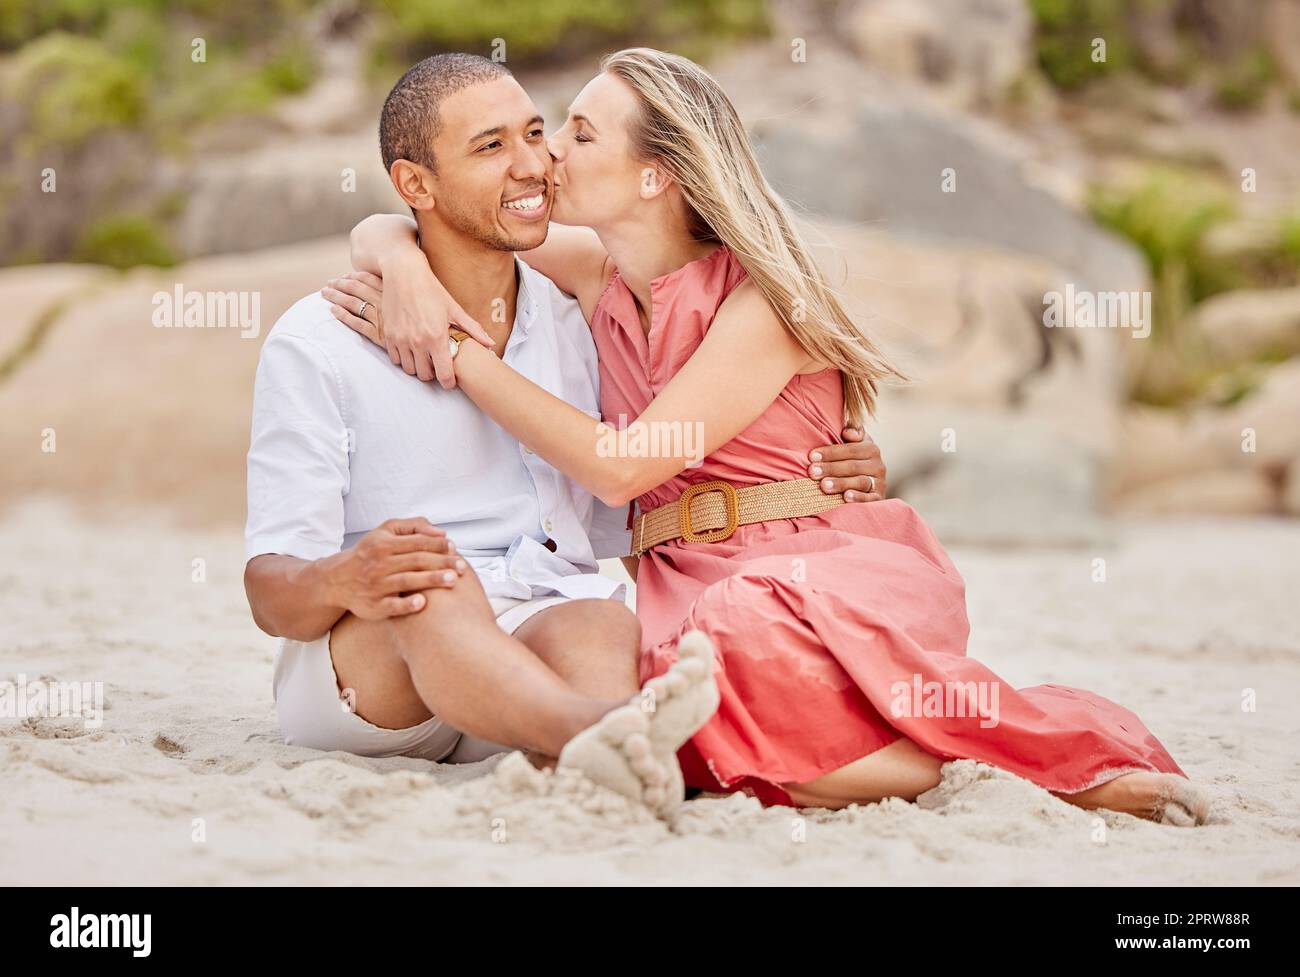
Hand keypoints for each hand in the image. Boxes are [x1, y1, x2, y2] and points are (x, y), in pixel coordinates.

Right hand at [321, 518, 466, 619]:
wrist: (338, 579)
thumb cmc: (370, 552)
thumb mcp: (386, 531)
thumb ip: (414, 526)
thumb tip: (441, 533)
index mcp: (383, 544)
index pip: (417, 542)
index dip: (438, 545)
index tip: (454, 549)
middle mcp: (379, 564)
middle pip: (416, 561)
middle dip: (441, 563)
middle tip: (461, 567)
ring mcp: (376, 586)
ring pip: (407, 581)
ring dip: (431, 580)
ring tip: (452, 580)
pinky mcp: (373, 606)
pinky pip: (392, 606)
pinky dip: (407, 605)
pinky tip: (423, 603)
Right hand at [323, 249, 495, 387]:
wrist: (403, 273)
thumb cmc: (431, 289)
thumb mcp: (454, 309)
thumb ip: (472, 329)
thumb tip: (490, 344)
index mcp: (436, 337)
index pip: (443, 375)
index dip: (448, 382)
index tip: (450, 381)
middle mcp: (417, 342)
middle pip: (425, 376)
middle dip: (433, 374)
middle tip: (438, 365)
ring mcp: (400, 339)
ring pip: (409, 370)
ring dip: (418, 367)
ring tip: (425, 357)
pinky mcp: (388, 335)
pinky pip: (396, 359)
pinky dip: (404, 359)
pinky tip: (412, 350)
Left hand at [808, 426, 886, 501]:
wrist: (870, 484)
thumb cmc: (853, 460)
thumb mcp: (855, 445)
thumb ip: (852, 434)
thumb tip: (847, 432)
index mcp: (871, 449)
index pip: (850, 449)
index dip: (831, 452)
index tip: (812, 456)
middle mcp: (878, 465)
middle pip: (853, 466)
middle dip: (830, 468)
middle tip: (812, 472)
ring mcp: (879, 482)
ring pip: (860, 482)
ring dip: (841, 483)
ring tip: (824, 486)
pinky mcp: (879, 498)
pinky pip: (869, 498)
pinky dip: (858, 498)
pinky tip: (845, 498)